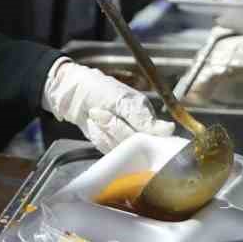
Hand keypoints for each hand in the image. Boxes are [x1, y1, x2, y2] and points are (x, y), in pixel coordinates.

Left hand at [41, 60, 174, 151]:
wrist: (72, 93)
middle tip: (99, 112)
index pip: (156, 138)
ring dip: (105, 132)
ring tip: (95, 114)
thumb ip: (143, 118)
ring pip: (121, 150)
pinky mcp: (110, 148)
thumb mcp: (122, 99)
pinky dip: (99, 138)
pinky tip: (93, 124)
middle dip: (114, 129)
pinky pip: (109, 152)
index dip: (143, 137)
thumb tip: (170, 130)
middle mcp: (140, 131)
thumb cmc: (98, 88)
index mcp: (147, 116)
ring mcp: (124, 141)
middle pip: (136, 145)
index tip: (123, 124)